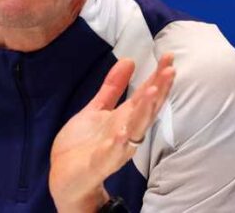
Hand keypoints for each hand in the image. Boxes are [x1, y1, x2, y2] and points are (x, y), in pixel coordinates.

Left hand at [49, 54, 174, 212]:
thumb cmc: (84, 144)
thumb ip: (112, 87)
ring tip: (152, 90)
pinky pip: (112, 153)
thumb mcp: (97, 109)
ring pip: (134, 129)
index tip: (168, 57)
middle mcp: (125, 132)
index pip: (146, 95)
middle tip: (170, 69)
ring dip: (144, 111)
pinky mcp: (100, 163)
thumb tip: (129, 60)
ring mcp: (114, 148)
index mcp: (124, 118)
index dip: (157, 77)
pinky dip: (119, 143)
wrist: (65, 177)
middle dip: (159, 90)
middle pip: (146, 109)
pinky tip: (123, 131)